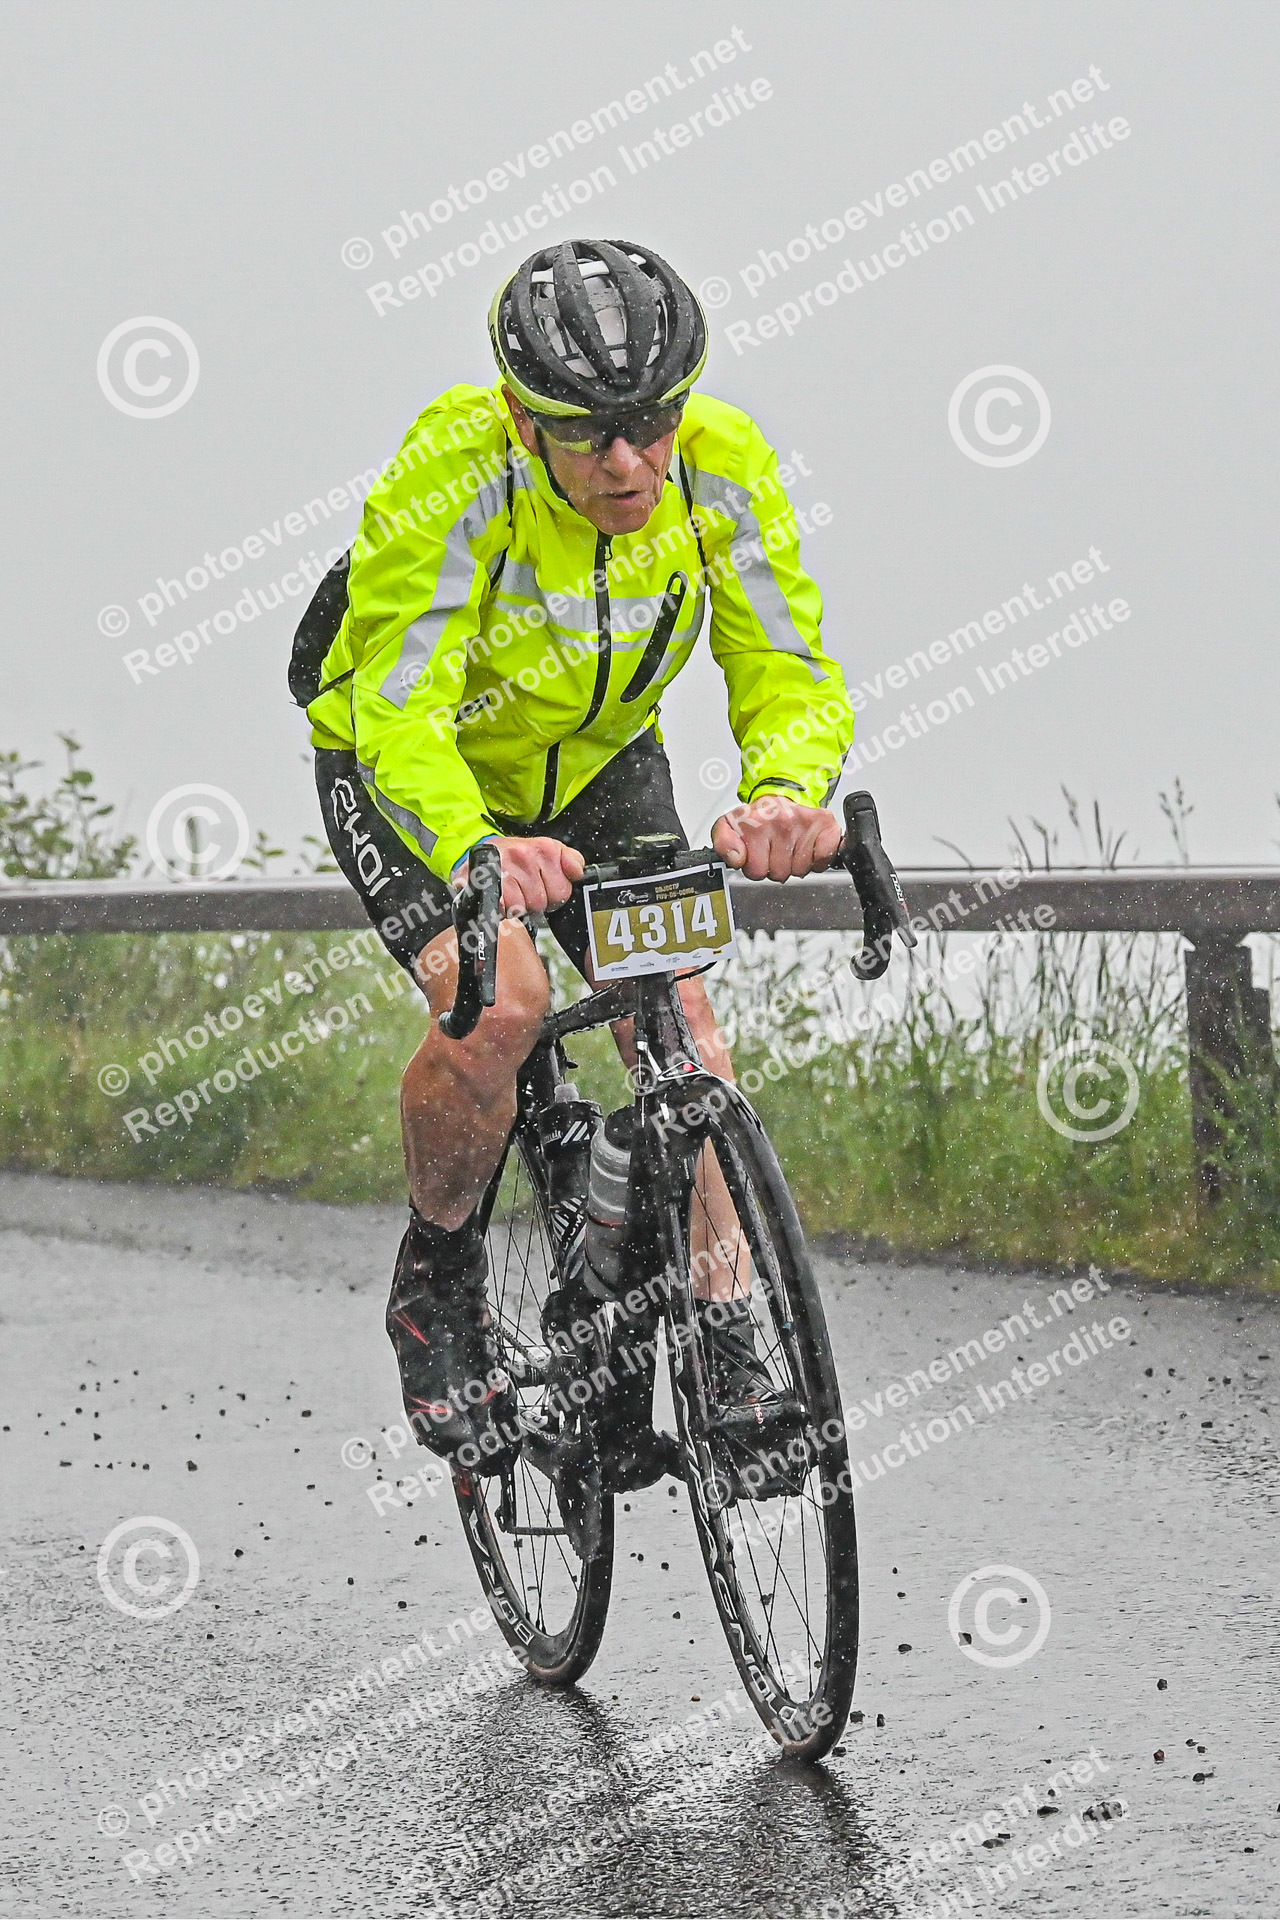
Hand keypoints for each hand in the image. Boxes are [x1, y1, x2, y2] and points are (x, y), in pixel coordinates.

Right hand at [455, 836, 583, 915]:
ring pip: (530, 905)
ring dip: (521, 904)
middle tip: (526, 889)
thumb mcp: (545, 850)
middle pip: (549, 899)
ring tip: (514, 891)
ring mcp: (508, 868)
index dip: (555, 892)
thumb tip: (578, 872)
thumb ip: (569, 860)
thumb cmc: (513, 857)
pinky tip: (503, 896)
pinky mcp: (491, 881)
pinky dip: (507, 907)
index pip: (565, 887)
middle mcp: (526, 854)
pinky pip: (512, 907)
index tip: (544, 886)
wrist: (477, 855)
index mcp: (545, 848)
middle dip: (538, 900)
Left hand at [712, 795, 841, 881]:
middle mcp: (782, 820)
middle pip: (779, 873)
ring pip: (800, 870)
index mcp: (756, 822)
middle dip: (776, 866)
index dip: (756, 867)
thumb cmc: (762, 815)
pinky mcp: (826, 825)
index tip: (758, 854)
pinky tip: (809, 848)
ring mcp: (805, 823)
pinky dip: (818, 860)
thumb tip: (736, 858)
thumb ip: (723, 842)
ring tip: (791, 847)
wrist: (787, 794)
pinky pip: (822, 860)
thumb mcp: (731, 825)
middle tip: (776, 850)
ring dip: (796, 863)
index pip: (756, 871)